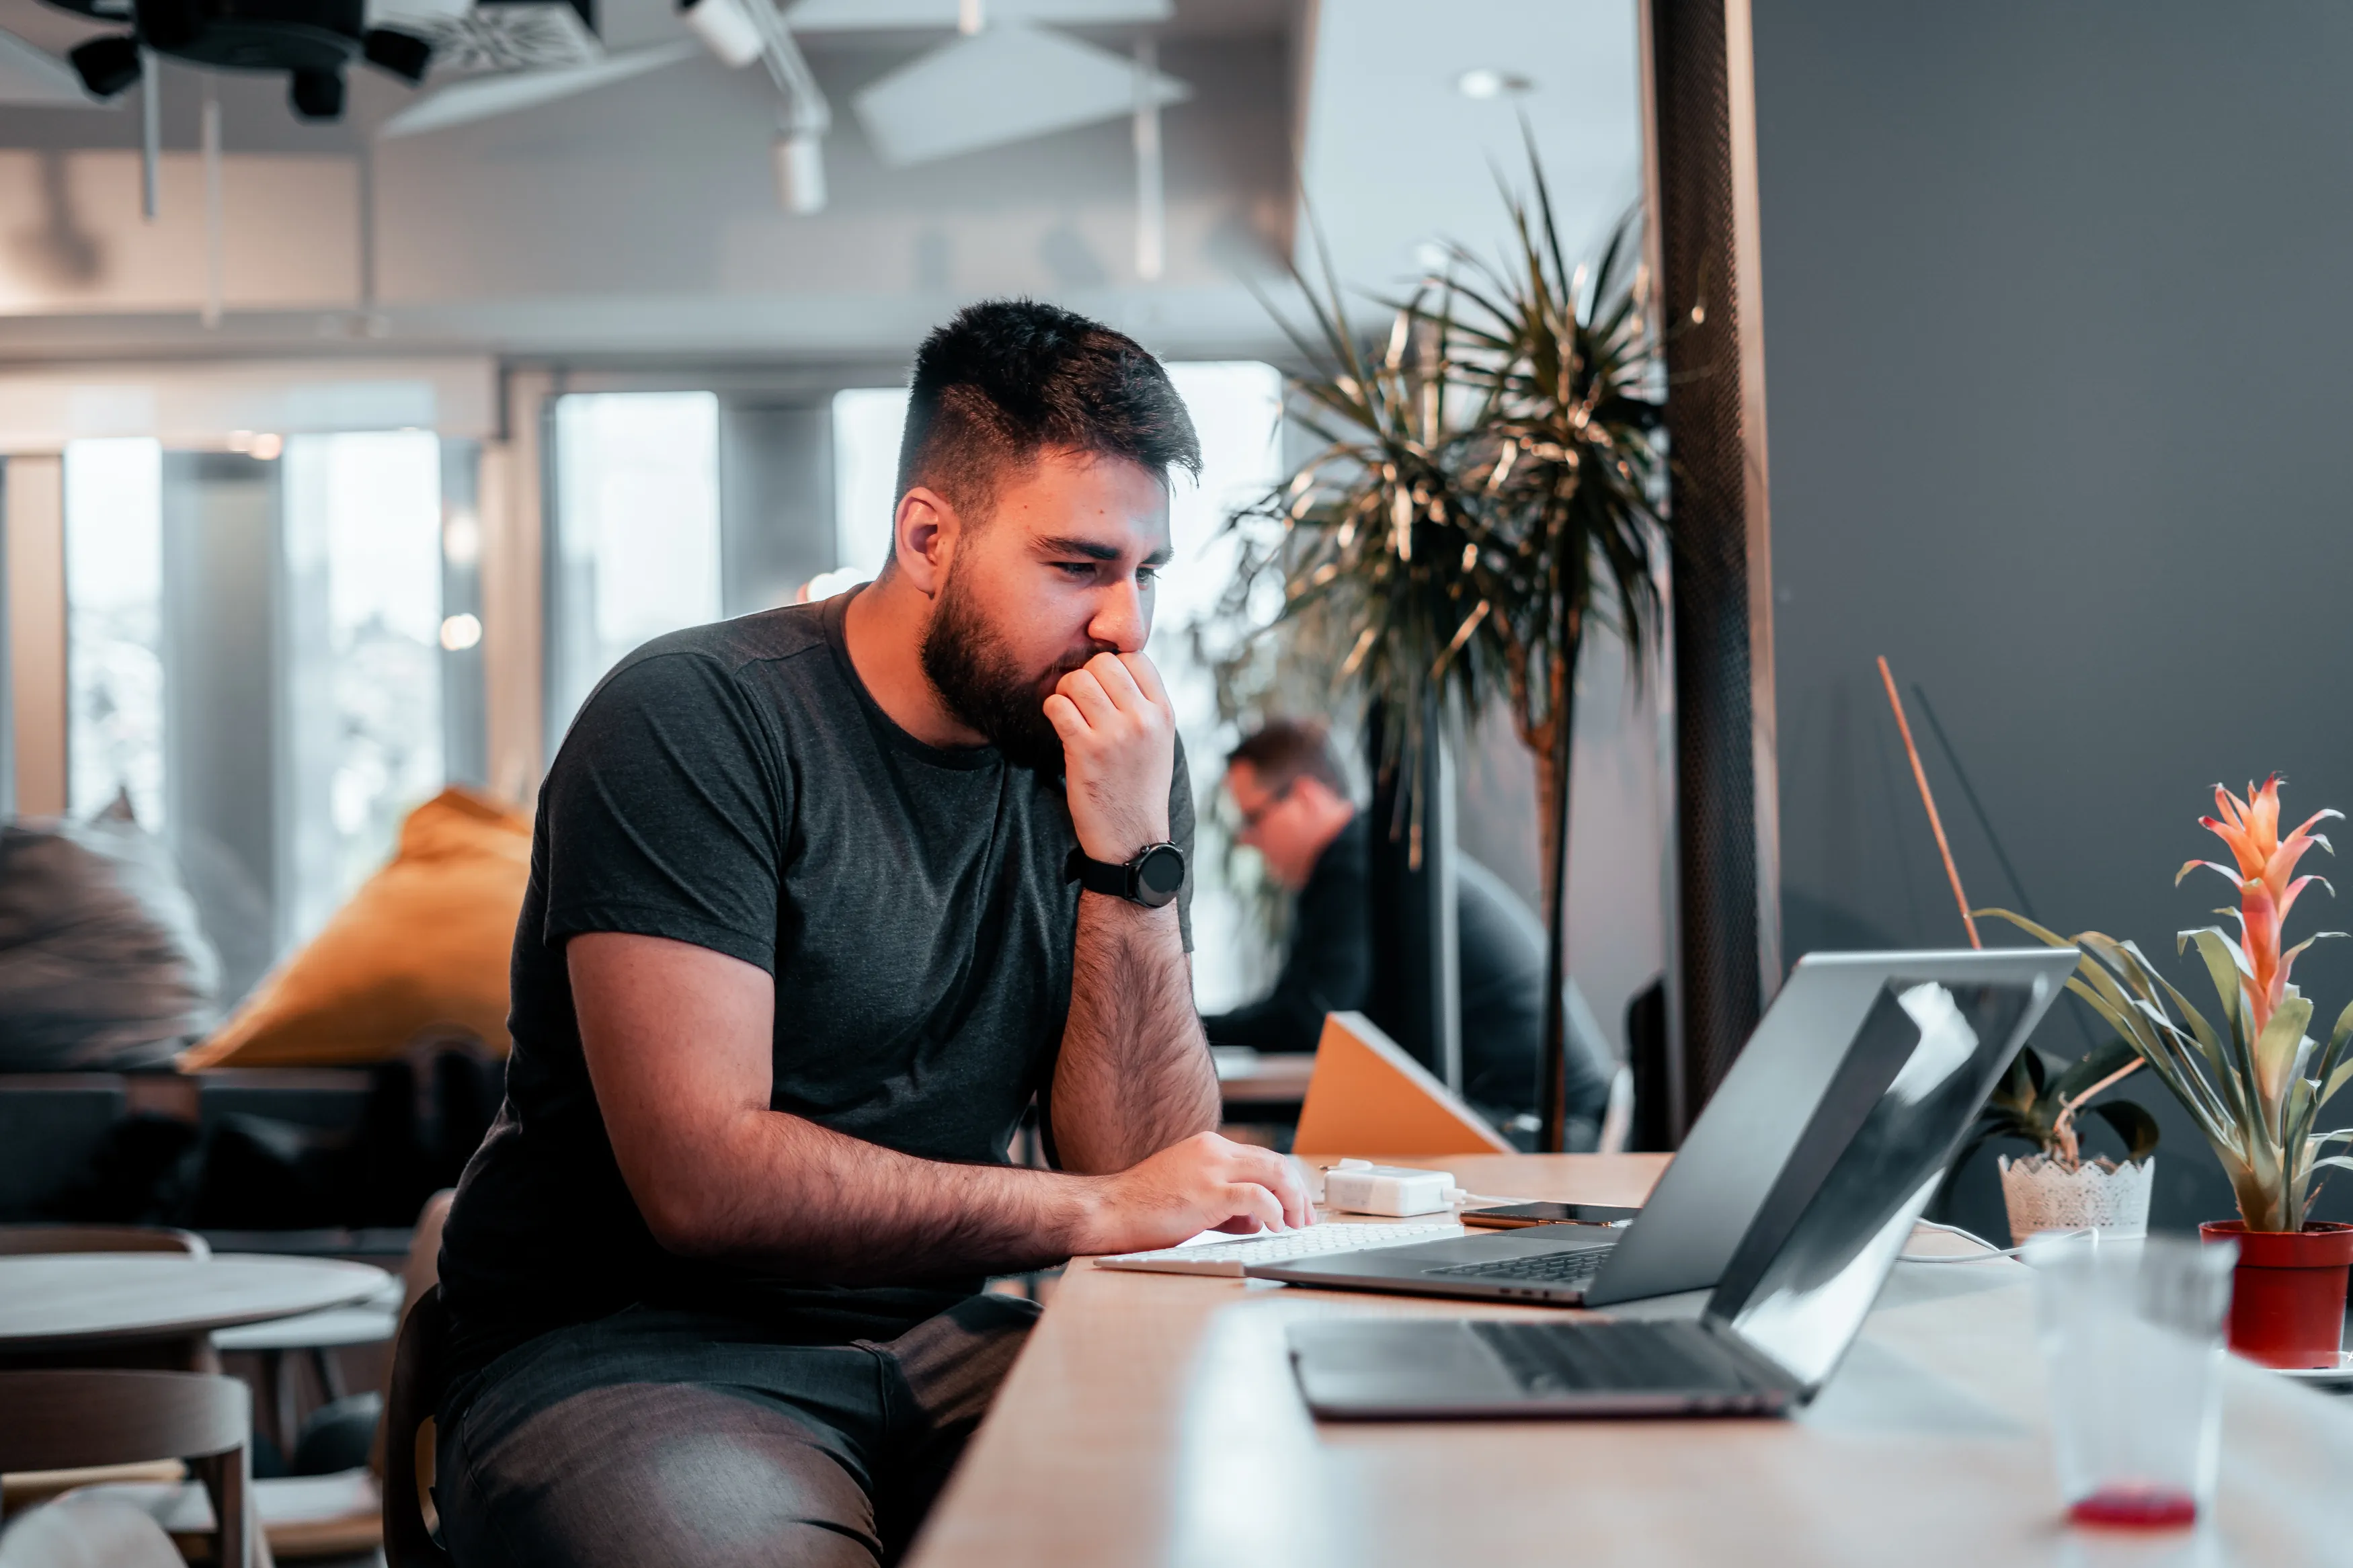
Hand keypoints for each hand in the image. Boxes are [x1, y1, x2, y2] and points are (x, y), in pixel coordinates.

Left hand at [1044, 650, 1174, 865]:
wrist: (1132, 839)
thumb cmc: (1139, 788)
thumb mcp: (1158, 742)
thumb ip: (1144, 705)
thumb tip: (1112, 665)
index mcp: (1164, 713)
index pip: (1135, 657)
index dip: (1112, 666)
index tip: (1103, 688)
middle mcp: (1143, 719)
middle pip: (1102, 663)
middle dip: (1085, 676)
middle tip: (1080, 700)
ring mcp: (1115, 734)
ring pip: (1077, 680)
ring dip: (1064, 693)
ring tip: (1069, 713)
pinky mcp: (1086, 751)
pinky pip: (1057, 706)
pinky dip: (1052, 710)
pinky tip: (1059, 725)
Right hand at [1079, 1131, 1315, 1254]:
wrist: (1108, 1212)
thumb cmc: (1142, 1209)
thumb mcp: (1190, 1196)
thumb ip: (1225, 1203)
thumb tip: (1256, 1218)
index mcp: (1208, 1147)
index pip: (1261, 1158)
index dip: (1285, 1183)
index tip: (1295, 1207)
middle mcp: (1213, 1150)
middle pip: (1275, 1162)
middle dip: (1297, 1192)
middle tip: (1305, 1219)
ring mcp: (1211, 1169)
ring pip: (1273, 1173)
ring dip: (1292, 1201)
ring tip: (1296, 1224)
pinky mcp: (1209, 1192)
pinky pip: (1258, 1197)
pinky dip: (1275, 1211)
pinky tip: (1275, 1225)